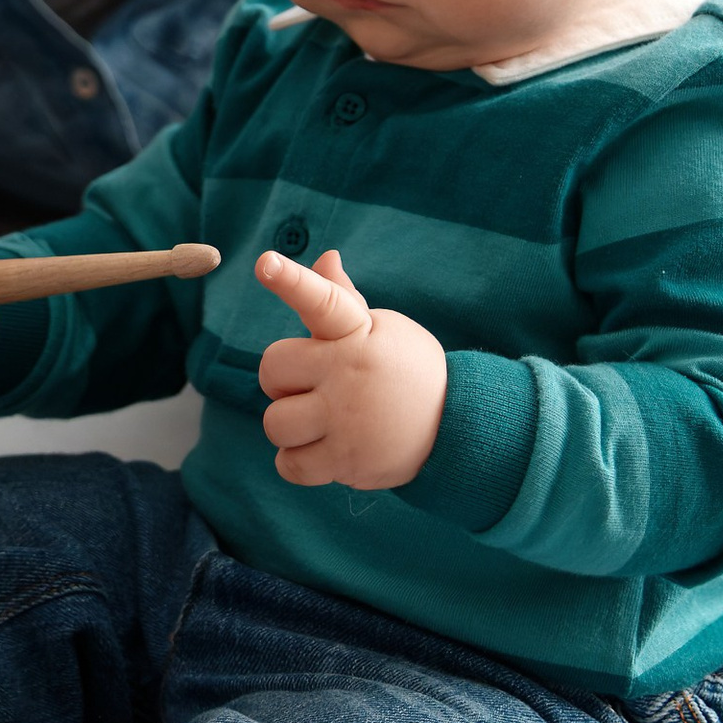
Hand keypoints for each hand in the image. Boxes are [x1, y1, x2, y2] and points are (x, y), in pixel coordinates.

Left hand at [255, 245, 446, 490]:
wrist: (456, 427)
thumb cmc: (406, 370)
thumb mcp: (384, 329)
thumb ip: (343, 299)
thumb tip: (326, 258)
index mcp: (357, 333)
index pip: (323, 301)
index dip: (291, 282)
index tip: (266, 263)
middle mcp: (349, 373)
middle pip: (272, 369)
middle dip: (283, 380)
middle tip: (313, 386)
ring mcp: (347, 419)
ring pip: (275, 422)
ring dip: (290, 425)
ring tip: (322, 422)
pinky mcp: (347, 460)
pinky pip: (289, 464)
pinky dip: (297, 461)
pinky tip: (321, 450)